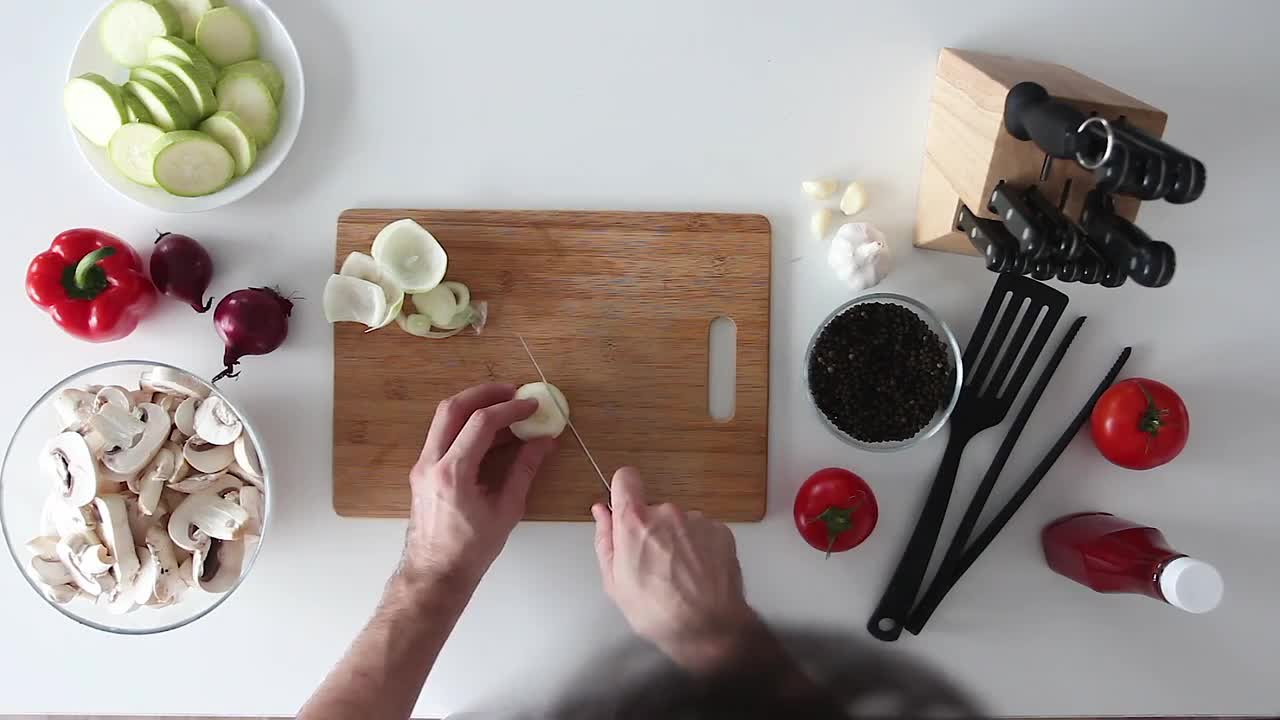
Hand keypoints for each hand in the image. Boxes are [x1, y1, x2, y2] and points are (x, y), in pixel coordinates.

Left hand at [401, 384, 555, 591]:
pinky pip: (443, 435)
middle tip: (513, 391)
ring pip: (444, 418)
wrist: (434, 574)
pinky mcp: (422, 471)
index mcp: (452, 473)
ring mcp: (422, 465)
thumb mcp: (506, 510)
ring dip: (474, 406)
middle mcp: (430, 462)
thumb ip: (524, 470)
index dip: (510, 409)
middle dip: (485, 393)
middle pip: (453, 408)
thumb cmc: (471, 550)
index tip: (532, 406)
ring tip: (504, 407)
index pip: (481, 423)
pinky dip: (465, 425)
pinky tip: (490, 432)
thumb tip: (544, 442)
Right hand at [592, 468, 758, 672]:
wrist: (709, 629)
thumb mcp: (615, 582)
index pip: (625, 479)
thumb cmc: (659, 613)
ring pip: (679, 522)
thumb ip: (606, 540)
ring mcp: (697, 520)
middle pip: (653, 509)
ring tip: (679, 575)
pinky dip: (699, 548)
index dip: (623, 492)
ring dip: (677, 540)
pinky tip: (697, 574)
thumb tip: (602, 514)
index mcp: (635, 522)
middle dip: (651, 530)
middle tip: (653, 565)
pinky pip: (702, 532)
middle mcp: (667, 513)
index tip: (624, 508)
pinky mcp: (720, 530)